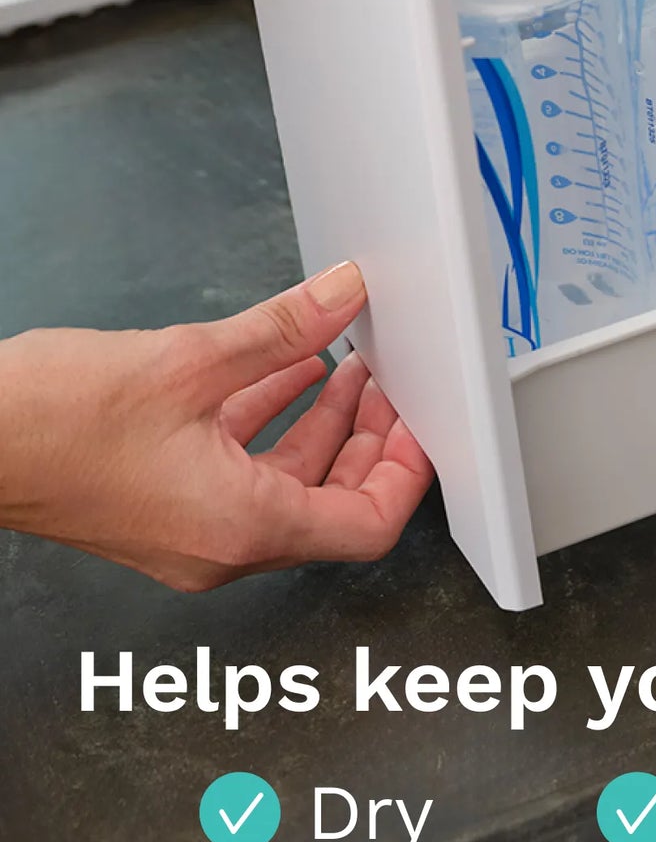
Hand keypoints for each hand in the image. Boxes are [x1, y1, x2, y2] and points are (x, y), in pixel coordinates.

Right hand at [0, 261, 432, 591]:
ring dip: (321, 423)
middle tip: (391, 382)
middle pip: (333, 504)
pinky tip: (285, 371)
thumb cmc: (48, 424)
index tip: (421, 424)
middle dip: (369, 438)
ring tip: (348, 362)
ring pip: (286, 483)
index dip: (406, 472)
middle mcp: (221, 544)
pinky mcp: (162, 505)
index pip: (367, 524)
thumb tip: (342, 296)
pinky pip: (240, 470)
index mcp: (242, 526)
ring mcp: (189, 531)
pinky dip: (269, 423)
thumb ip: (282, 329)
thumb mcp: (191, 360)